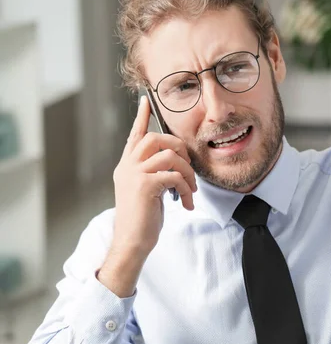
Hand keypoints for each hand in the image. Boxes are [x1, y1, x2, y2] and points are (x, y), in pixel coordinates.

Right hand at [112, 95, 196, 254]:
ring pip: (168, 155)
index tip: (147, 100)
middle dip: (178, 147)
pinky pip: (174, 176)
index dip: (141, 117)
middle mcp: (127, 167)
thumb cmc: (142, 219)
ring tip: (190, 190)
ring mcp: (134, 175)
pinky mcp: (143, 186)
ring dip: (187, 171)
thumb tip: (176, 162)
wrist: (131, 242)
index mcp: (126, 166)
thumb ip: (153, 173)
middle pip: (154, 138)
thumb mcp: (146, 191)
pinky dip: (186, 188)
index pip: (134, 135)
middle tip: (188, 166)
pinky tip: (186, 203)